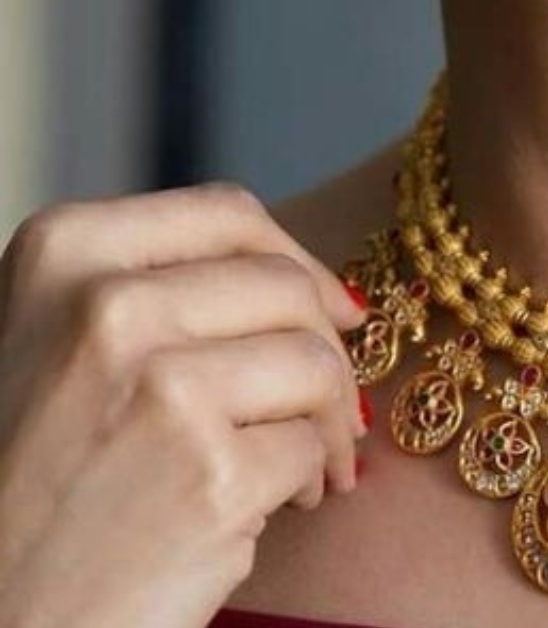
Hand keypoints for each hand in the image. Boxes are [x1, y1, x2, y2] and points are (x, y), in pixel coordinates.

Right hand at [0, 184, 366, 627]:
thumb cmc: (34, 480)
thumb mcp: (57, 343)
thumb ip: (162, 291)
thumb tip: (322, 291)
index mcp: (63, 252)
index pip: (228, 215)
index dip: (300, 260)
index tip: (338, 307)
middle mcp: (106, 307)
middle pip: (287, 288)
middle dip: (330, 350)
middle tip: (331, 405)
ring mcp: (161, 389)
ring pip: (316, 364)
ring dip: (334, 421)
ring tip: (309, 466)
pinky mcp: (212, 475)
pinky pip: (311, 447)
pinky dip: (313, 478)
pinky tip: (279, 507)